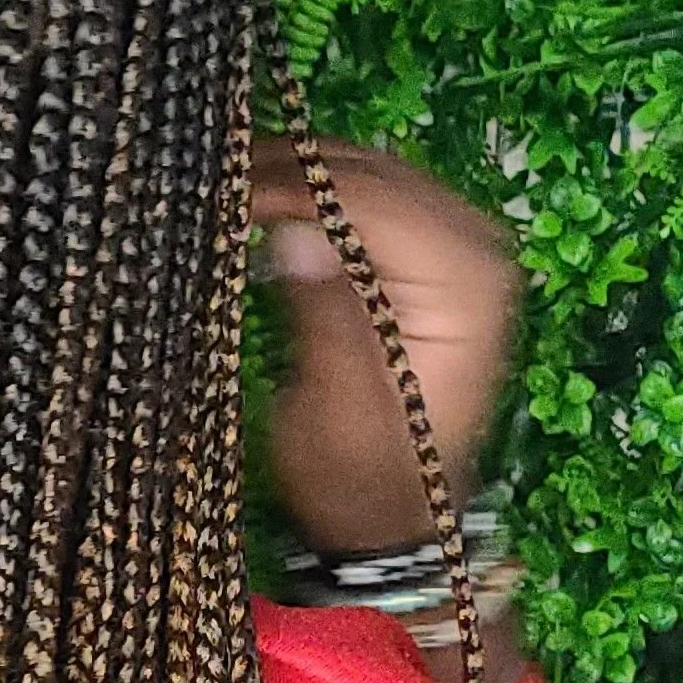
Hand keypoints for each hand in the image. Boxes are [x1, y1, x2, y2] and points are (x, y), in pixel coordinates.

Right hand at [251, 134, 528, 682]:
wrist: (390, 512)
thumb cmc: (358, 473)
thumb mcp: (335, 406)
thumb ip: (327, 315)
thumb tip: (294, 234)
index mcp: (466, 281)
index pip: (371, 198)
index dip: (290, 186)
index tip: (218, 193)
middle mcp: (477, 248)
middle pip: (371, 172)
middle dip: (287, 171)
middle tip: (206, 179)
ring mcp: (459, 243)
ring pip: (366, 171)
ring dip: (293, 173)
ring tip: (219, 183)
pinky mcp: (433, 249)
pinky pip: (368, 193)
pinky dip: (313, 190)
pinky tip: (259, 197)